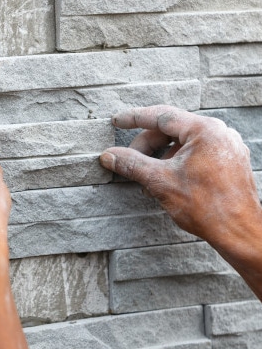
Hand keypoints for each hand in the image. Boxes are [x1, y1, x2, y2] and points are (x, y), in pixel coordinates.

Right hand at [99, 105, 261, 245]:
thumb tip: (109, 155)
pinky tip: (165, 182)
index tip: (117, 121)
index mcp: (205, 130)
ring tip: (148, 180)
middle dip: (146, 146)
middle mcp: (219, 133)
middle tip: (129, 162)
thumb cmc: (207, 207)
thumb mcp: (160, 181)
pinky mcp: (228, 161)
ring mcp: (226, 147)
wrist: (239, 233)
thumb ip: (132, 164)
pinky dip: (175, 163)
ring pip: (182, 143)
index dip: (134, 118)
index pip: (161, 116)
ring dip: (160, 158)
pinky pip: (195, 153)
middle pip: (171, 130)